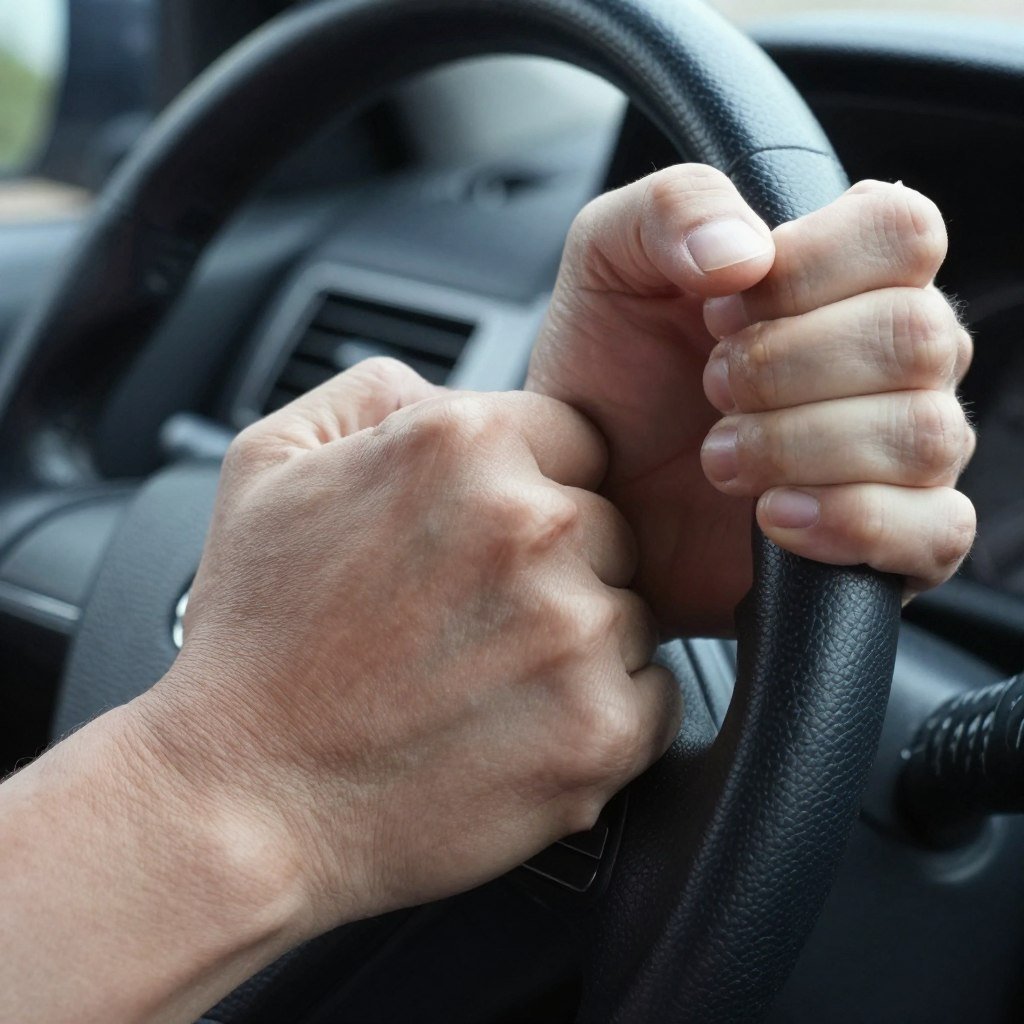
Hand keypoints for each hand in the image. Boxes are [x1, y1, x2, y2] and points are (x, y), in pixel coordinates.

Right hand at [136, 358, 677, 934]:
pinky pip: (654, 695)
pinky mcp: (600, 730)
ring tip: (485, 679)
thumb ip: (372, 393)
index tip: (496, 538)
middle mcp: (532, 524)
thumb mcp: (269, 463)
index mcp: (463, 446)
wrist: (244, 796)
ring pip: (632, 610)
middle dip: (560, 564)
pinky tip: (520, 726)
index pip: (574, 439)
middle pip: (609, 524)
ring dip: (579, 642)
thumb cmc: (255, 639)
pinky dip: (604, 711)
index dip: (537, 488)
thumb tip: (443, 390)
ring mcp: (573, 630)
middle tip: (476, 617)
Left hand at [528, 167, 975, 636]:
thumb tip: (748, 250)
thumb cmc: (610, 373)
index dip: (811, 268)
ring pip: (926, 434)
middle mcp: (895, 358)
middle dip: (787, 367)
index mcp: (846, 274)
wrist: (587, 486)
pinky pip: (936, 529)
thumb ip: (672, 210)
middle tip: (709, 387)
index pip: (904, 232)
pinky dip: (851, 522)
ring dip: (799, 444)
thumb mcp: (608, 262)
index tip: (720, 306)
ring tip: (718, 457)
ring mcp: (904, 451)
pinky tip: (772, 516)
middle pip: (918, 338)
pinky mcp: (895, 537)